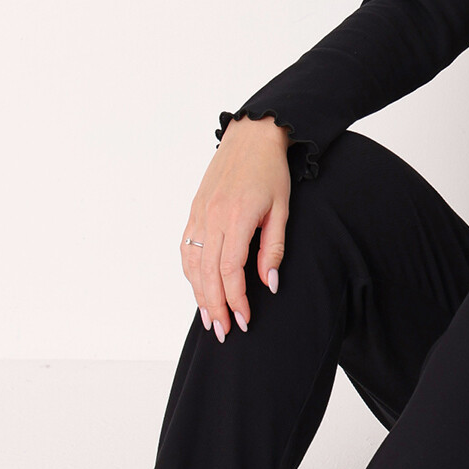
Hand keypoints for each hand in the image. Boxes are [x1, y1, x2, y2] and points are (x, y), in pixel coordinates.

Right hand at [180, 116, 291, 341]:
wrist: (250, 136)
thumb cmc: (271, 171)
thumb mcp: (282, 208)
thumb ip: (274, 248)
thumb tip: (270, 284)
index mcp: (236, 217)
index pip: (230, 270)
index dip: (236, 299)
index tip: (244, 320)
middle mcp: (212, 217)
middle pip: (207, 273)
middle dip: (214, 306)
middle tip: (223, 332)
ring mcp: (199, 214)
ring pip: (192, 264)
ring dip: (198, 294)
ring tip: (209, 318)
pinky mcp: (194, 211)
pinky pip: (186, 248)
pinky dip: (190, 273)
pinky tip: (198, 288)